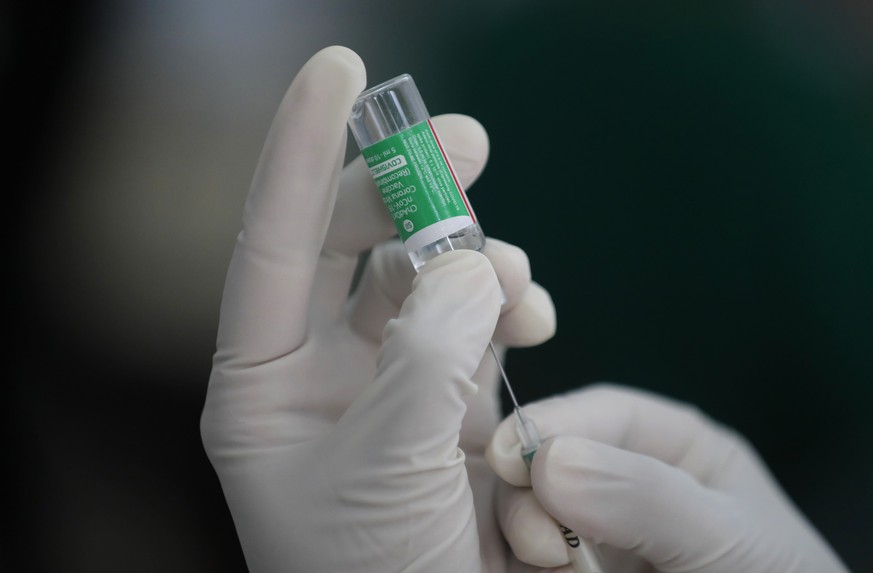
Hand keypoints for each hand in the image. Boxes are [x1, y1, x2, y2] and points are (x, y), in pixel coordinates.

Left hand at [200, 45, 555, 572]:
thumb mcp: (381, 469)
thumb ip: (423, 358)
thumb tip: (473, 268)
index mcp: (263, 386)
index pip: (274, 242)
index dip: (305, 151)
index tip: (339, 71)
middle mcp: (321, 375)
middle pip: (357, 245)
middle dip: (409, 192)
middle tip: (467, 144)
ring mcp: (390, 386)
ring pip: (429, 282)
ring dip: (477, 260)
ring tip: (518, 279)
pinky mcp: (452, 407)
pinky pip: (478, 328)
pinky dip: (507, 310)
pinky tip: (532, 317)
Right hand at [486, 384, 848, 572]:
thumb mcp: (723, 534)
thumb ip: (645, 495)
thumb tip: (548, 461)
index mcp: (675, 448)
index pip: (603, 414)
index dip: (552, 423)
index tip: (509, 453)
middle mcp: (628, 484)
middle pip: (553, 462)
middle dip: (533, 490)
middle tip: (538, 539)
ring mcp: (600, 536)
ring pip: (532, 512)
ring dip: (524, 532)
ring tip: (547, 563)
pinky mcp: (580, 571)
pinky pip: (533, 558)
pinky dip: (522, 563)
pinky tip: (533, 571)